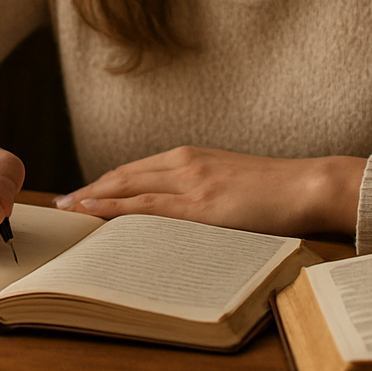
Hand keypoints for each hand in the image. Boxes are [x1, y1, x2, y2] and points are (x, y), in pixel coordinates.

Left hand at [54, 146, 366, 236]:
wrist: (309, 185)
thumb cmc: (276, 190)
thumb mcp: (229, 182)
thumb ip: (201, 190)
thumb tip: (180, 214)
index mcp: (191, 156)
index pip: (135, 169)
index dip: (105, 181)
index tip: (81, 192)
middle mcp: (185, 163)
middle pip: (124, 175)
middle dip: (90, 189)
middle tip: (62, 203)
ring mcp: (192, 182)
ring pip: (129, 188)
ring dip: (94, 198)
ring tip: (68, 210)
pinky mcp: (201, 205)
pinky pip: (148, 208)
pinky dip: (117, 208)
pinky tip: (97, 213)